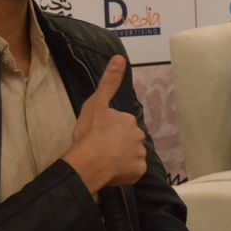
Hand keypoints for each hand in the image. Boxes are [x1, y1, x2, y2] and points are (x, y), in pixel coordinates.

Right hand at [63, 55, 147, 196]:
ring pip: (132, 156)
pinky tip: (112, 172)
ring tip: (105, 162)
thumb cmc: (90, 133)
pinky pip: (133, 171)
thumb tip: (120, 57)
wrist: (90, 162)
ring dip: (122, 159)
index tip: (98, 134)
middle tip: (101, 149)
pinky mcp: (139, 172)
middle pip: (129, 140)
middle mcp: (139, 135)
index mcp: (129, 120)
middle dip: (118, 144)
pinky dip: (125, 173)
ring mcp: (140, 155)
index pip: (122, 124)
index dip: (110, 129)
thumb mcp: (96, 103)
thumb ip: (109, 82)